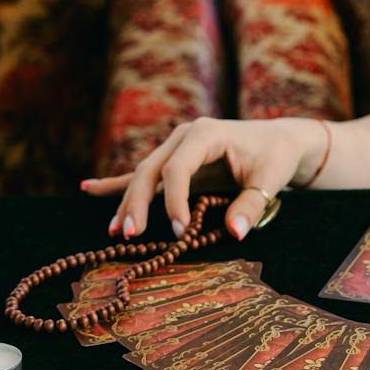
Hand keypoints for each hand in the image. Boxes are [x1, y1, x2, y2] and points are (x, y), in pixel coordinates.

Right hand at [82, 116, 326, 241]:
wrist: (279, 141)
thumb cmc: (276, 157)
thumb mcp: (270, 179)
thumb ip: (251, 204)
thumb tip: (234, 233)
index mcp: (205, 134)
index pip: (177, 169)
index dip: (174, 201)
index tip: (180, 231)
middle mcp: (184, 137)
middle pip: (150, 170)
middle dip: (136, 203)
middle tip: (130, 235)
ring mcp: (175, 148)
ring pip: (143, 176)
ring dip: (127, 203)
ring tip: (115, 232)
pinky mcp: (174, 162)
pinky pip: (143, 174)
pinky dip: (117, 184)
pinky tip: (89, 188)